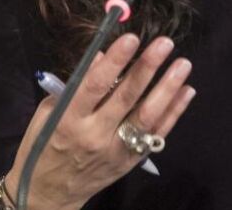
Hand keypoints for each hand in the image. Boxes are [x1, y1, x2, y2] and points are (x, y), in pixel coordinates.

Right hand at [4, 34, 195, 209]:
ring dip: (167, 89)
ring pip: (146, 117)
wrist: (48, 192)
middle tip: (165, 43)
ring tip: (183, 65)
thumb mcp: (50, 112)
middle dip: (146, 68)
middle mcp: (94, 135)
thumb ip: (77, 86)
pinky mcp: (130, 161)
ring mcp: (115, 150)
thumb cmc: (43, 144)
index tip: (132, 38)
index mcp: (68, 120)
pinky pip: (156, 134)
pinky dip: (174, 112)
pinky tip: (187, 91)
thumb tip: (102, 56)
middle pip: (125, 98)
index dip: (115, 62)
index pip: (94, 85)